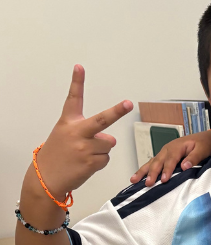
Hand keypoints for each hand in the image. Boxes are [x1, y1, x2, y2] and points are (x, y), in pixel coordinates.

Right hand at [35, 65, 131, 197]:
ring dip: (101, 150)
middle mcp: (77, 132)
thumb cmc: (58, 154)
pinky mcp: (92, 162)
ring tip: (85, 155)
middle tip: (128, 103)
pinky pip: (106, 158)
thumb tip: (108, 140)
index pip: (74, 99)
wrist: (47, 177)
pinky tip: (86, 164)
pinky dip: (99, 162)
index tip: (80, 67)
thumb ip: (86, 132)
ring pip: (108, 144)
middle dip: (117, 111)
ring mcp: (85, 147)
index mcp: (68, 122)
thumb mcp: (64, 136)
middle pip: (102, 119)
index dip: (77, 82)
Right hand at [130, 129, 210, 186]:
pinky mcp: (164, 156)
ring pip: (152, 162)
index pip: (170, 160)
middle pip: (157, 162)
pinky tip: (139, 177)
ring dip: (143, 171)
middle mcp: (167, 149)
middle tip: (148, 183)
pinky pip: (153, 163)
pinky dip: (145, 170)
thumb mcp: (202, 150)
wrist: (205, 138)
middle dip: (152, 173)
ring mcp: (164, 152)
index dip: (167, 170)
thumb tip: (184, 167)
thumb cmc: (204, 144)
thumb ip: (194, 158)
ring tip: (134, 180)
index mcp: (176, 147)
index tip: (164, 180)